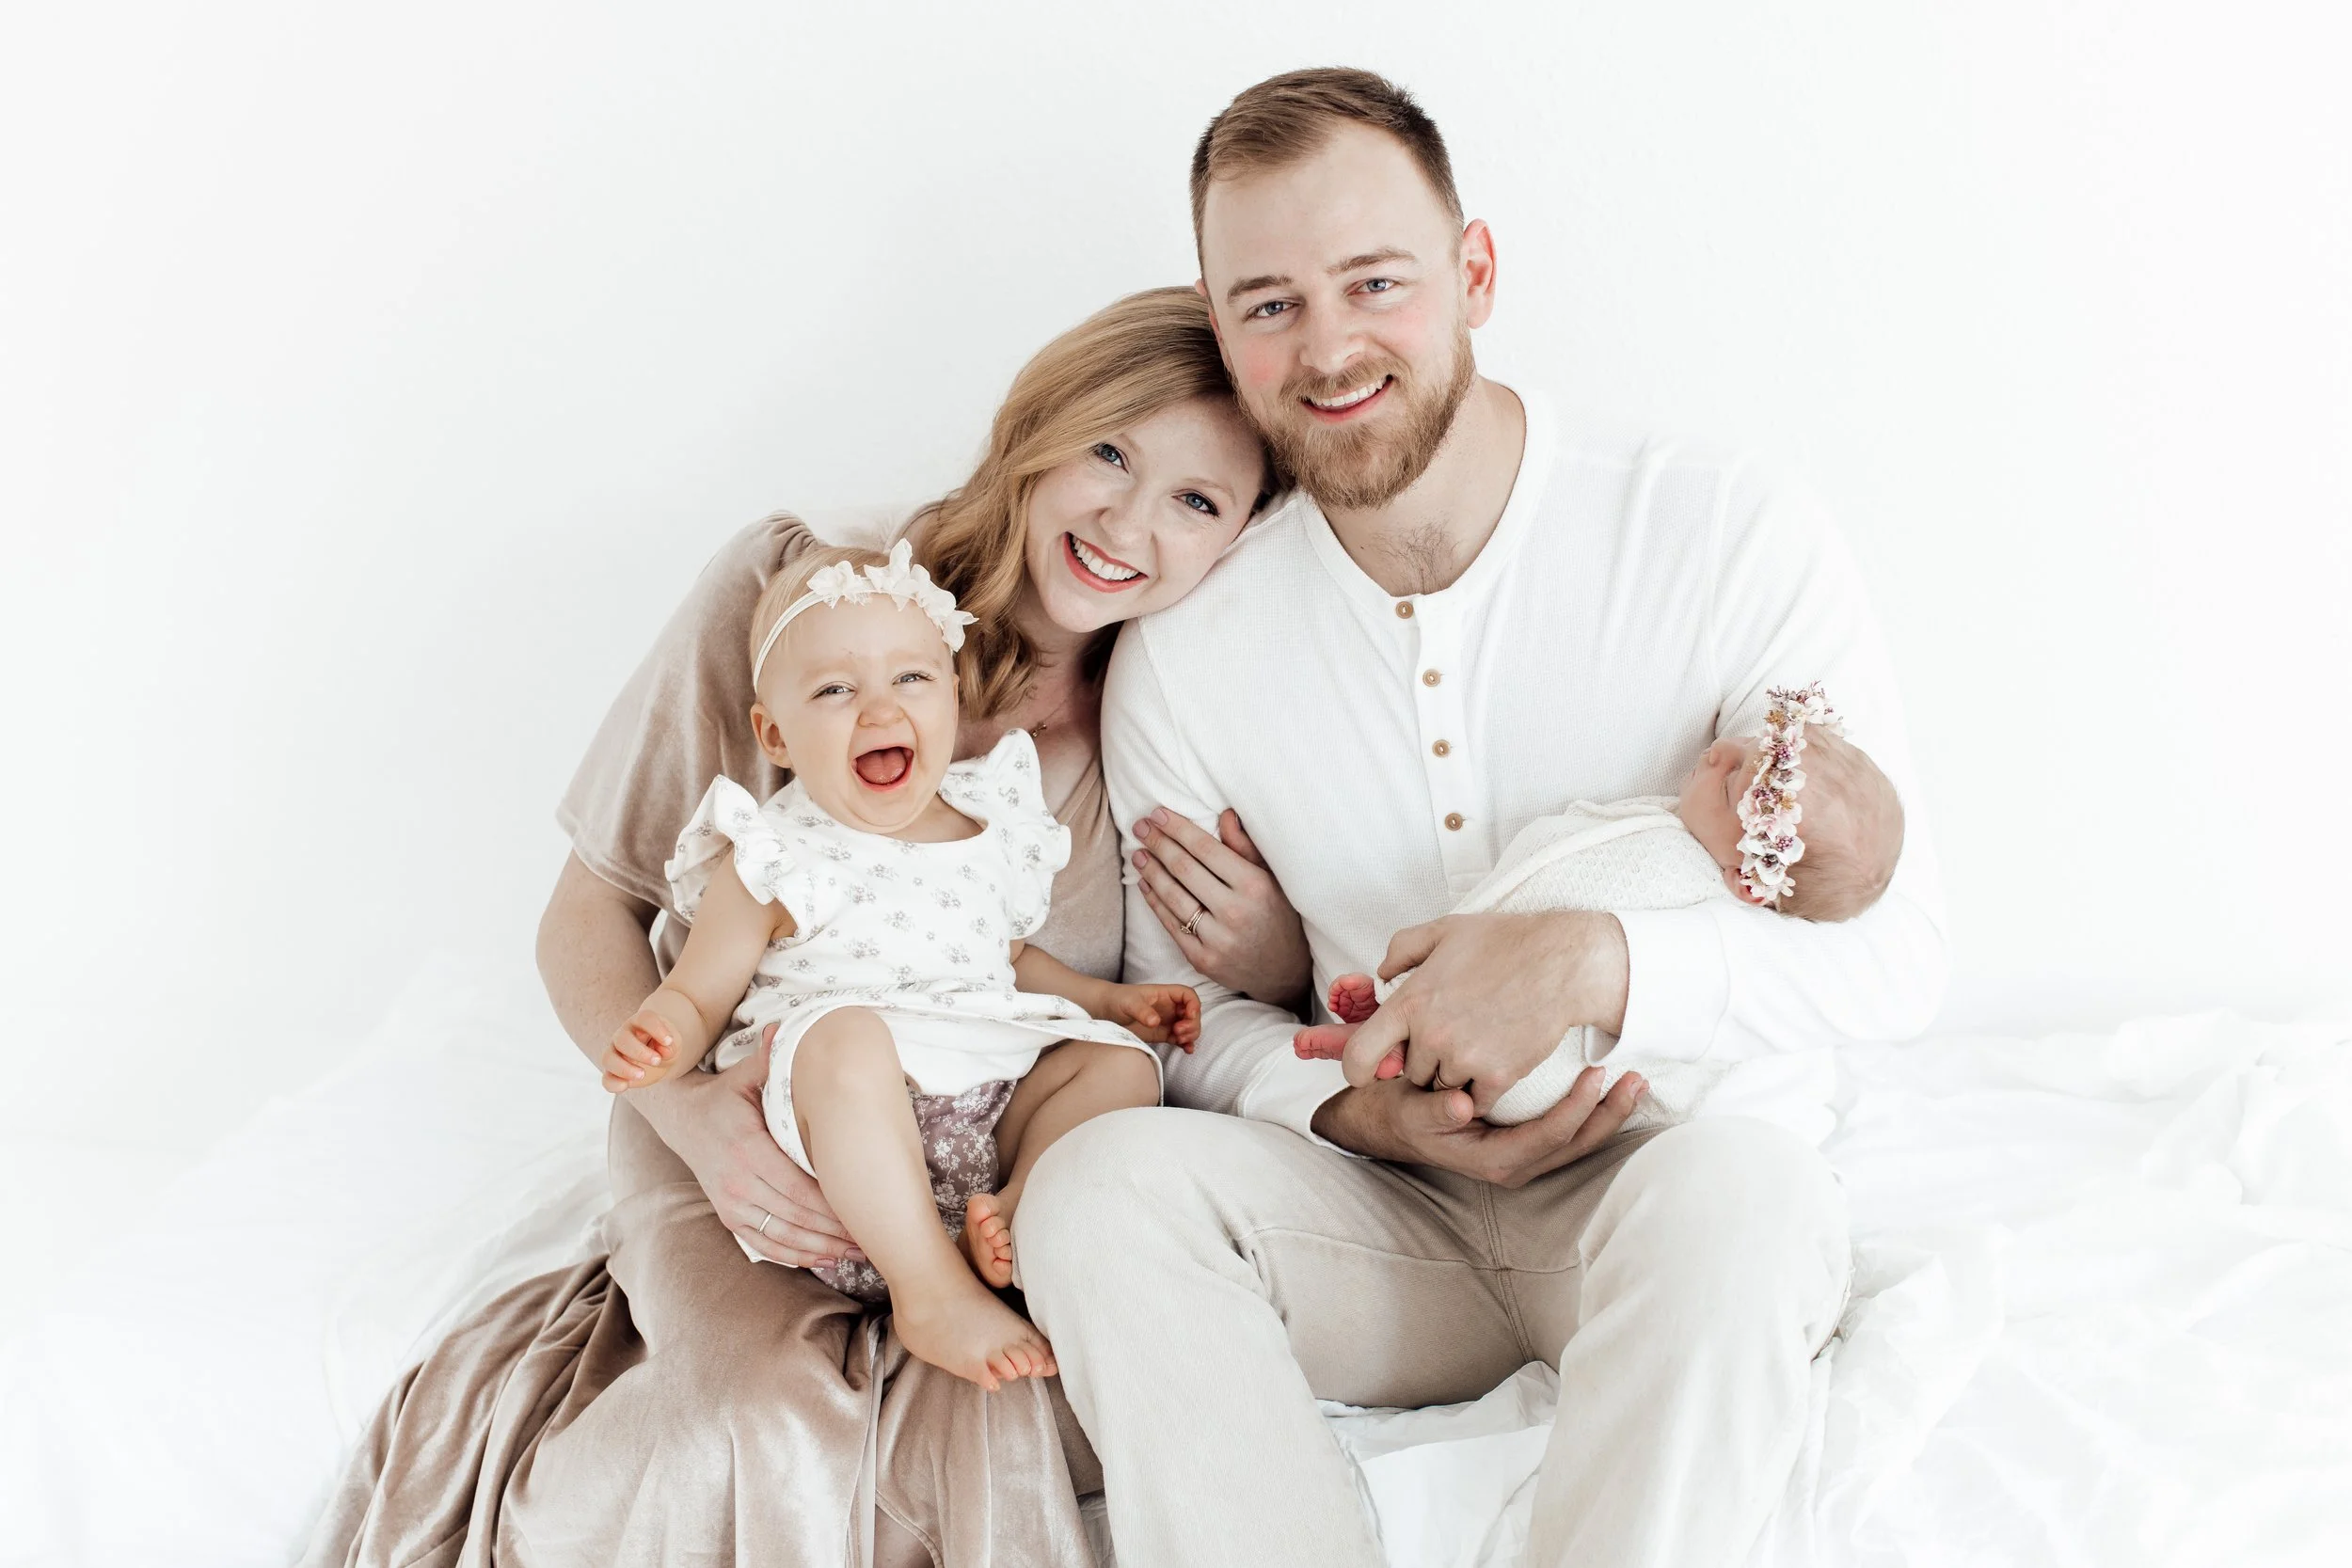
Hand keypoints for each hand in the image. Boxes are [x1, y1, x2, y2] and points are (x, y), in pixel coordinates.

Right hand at [601, 1007, 680, 1091]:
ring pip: (608, 1059)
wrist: (658, 1057)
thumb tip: (664, 1051)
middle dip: (640, 1052)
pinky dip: (613, 1084)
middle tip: (657, 1060)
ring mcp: (614, 1054)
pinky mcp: (613, 1073)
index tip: (669, 1041)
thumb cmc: (664, 1045)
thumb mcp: (673, 1044)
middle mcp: (622, 1036)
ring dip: (624, 1068)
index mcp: (639, 1023)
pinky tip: (625, 1086)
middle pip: (622, 1039)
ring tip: (642, 1075)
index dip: (656, 1028)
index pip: (643, 1019)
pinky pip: (606, 1079)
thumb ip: (671, 1046)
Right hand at [631, 1025, 862, 1268]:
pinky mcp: (727, 1215)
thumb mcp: (745, 1073)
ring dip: (820, 1249)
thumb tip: (786, 1027)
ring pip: (781, 1236)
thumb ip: (770, 1058)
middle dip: (835, 1232)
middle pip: (794, 1217)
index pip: (797, 1187)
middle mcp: (735, 1181)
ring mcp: (729, 1203)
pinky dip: (794, 1256)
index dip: (831, 1207)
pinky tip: (823, 1258)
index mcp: (747, 1147)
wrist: (681, 1118)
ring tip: (857, 1253)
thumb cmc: (725, 1094)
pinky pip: (762, 1244)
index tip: (864, 1213)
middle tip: (874, 1240)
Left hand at [1102, 982, 1201, 1049]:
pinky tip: (1187, 1050)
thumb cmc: (1118, 1000)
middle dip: (1192, 1024)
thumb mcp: (1129, 1003)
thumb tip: (1156, 1021)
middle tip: (1179, 1032)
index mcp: (1165, 994)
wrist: (1106, 1011)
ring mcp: (1167, 1021)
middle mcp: (1170, 1007)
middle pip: (1192, 1014)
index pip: (1188, 995)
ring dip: (1190, 1035)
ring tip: (1180, 1041)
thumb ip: (1142, 1011)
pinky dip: (1186, 1044)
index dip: (1193, 1004)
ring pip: (1189, 1027)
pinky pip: (1180, 1039)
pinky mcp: (1162, 1034)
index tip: (1189, 1015)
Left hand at [1133, 807, 1310, 1010]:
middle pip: (1184, 870)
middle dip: (1158, 844)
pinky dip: (1154, 902)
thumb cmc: (1277, 916)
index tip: (1158, 813)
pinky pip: (1171, 925)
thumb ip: (1246, 847)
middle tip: (1140, 826)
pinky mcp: (1202, 960)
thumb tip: (1225, 814)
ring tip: (1138, 853)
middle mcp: (1235, 912)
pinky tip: (1145, 883)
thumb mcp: (1272, 878)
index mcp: (1254, 885)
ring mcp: (1217, 939)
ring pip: (1173, 897)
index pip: (1205, 849)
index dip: (1178, 829)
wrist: (1283, 971)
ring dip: (1151, 871)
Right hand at [1310, 1066, 1648, 1188]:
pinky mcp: (1526, 1145)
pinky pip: (1569, 1134)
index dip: (1577, 1106)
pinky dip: (1592, 1113)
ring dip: (1609, 1114)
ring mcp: (1523, 1159)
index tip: (1596, 1072)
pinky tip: (1608, 1088)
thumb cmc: (1402, 1114)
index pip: (1549, 1136)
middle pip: (1576, 1145)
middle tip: (1637, 1078)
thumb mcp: (1410, 1111)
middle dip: (1610, 1114)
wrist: (1390, 1127)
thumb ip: (1436, 1110)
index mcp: (1492, 1161)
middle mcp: (1514, 1166)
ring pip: (1579, 1143)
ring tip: (1635, 1082)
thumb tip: (1463, 1105)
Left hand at [1338, 911, 1629, 1118]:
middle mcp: (1432, 1035)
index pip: (1360, 1055)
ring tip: (1479, 1041)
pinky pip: (1477, 1100)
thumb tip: (1381, 974)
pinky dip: (1484, 1088)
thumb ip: (1402, 950)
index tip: (1370, 1070)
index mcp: (1411, 1002)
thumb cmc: (1504, 942)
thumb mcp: (1444, 931)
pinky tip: (1497, 1059)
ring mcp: (1466, 1059)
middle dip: (1425, 1060)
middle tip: (1453, 1034)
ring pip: (1444, 1088)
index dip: (1359, 1068)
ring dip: (1455, 1075)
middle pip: (1411, 1072)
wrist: (1563, 963)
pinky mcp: (1498, 1076)